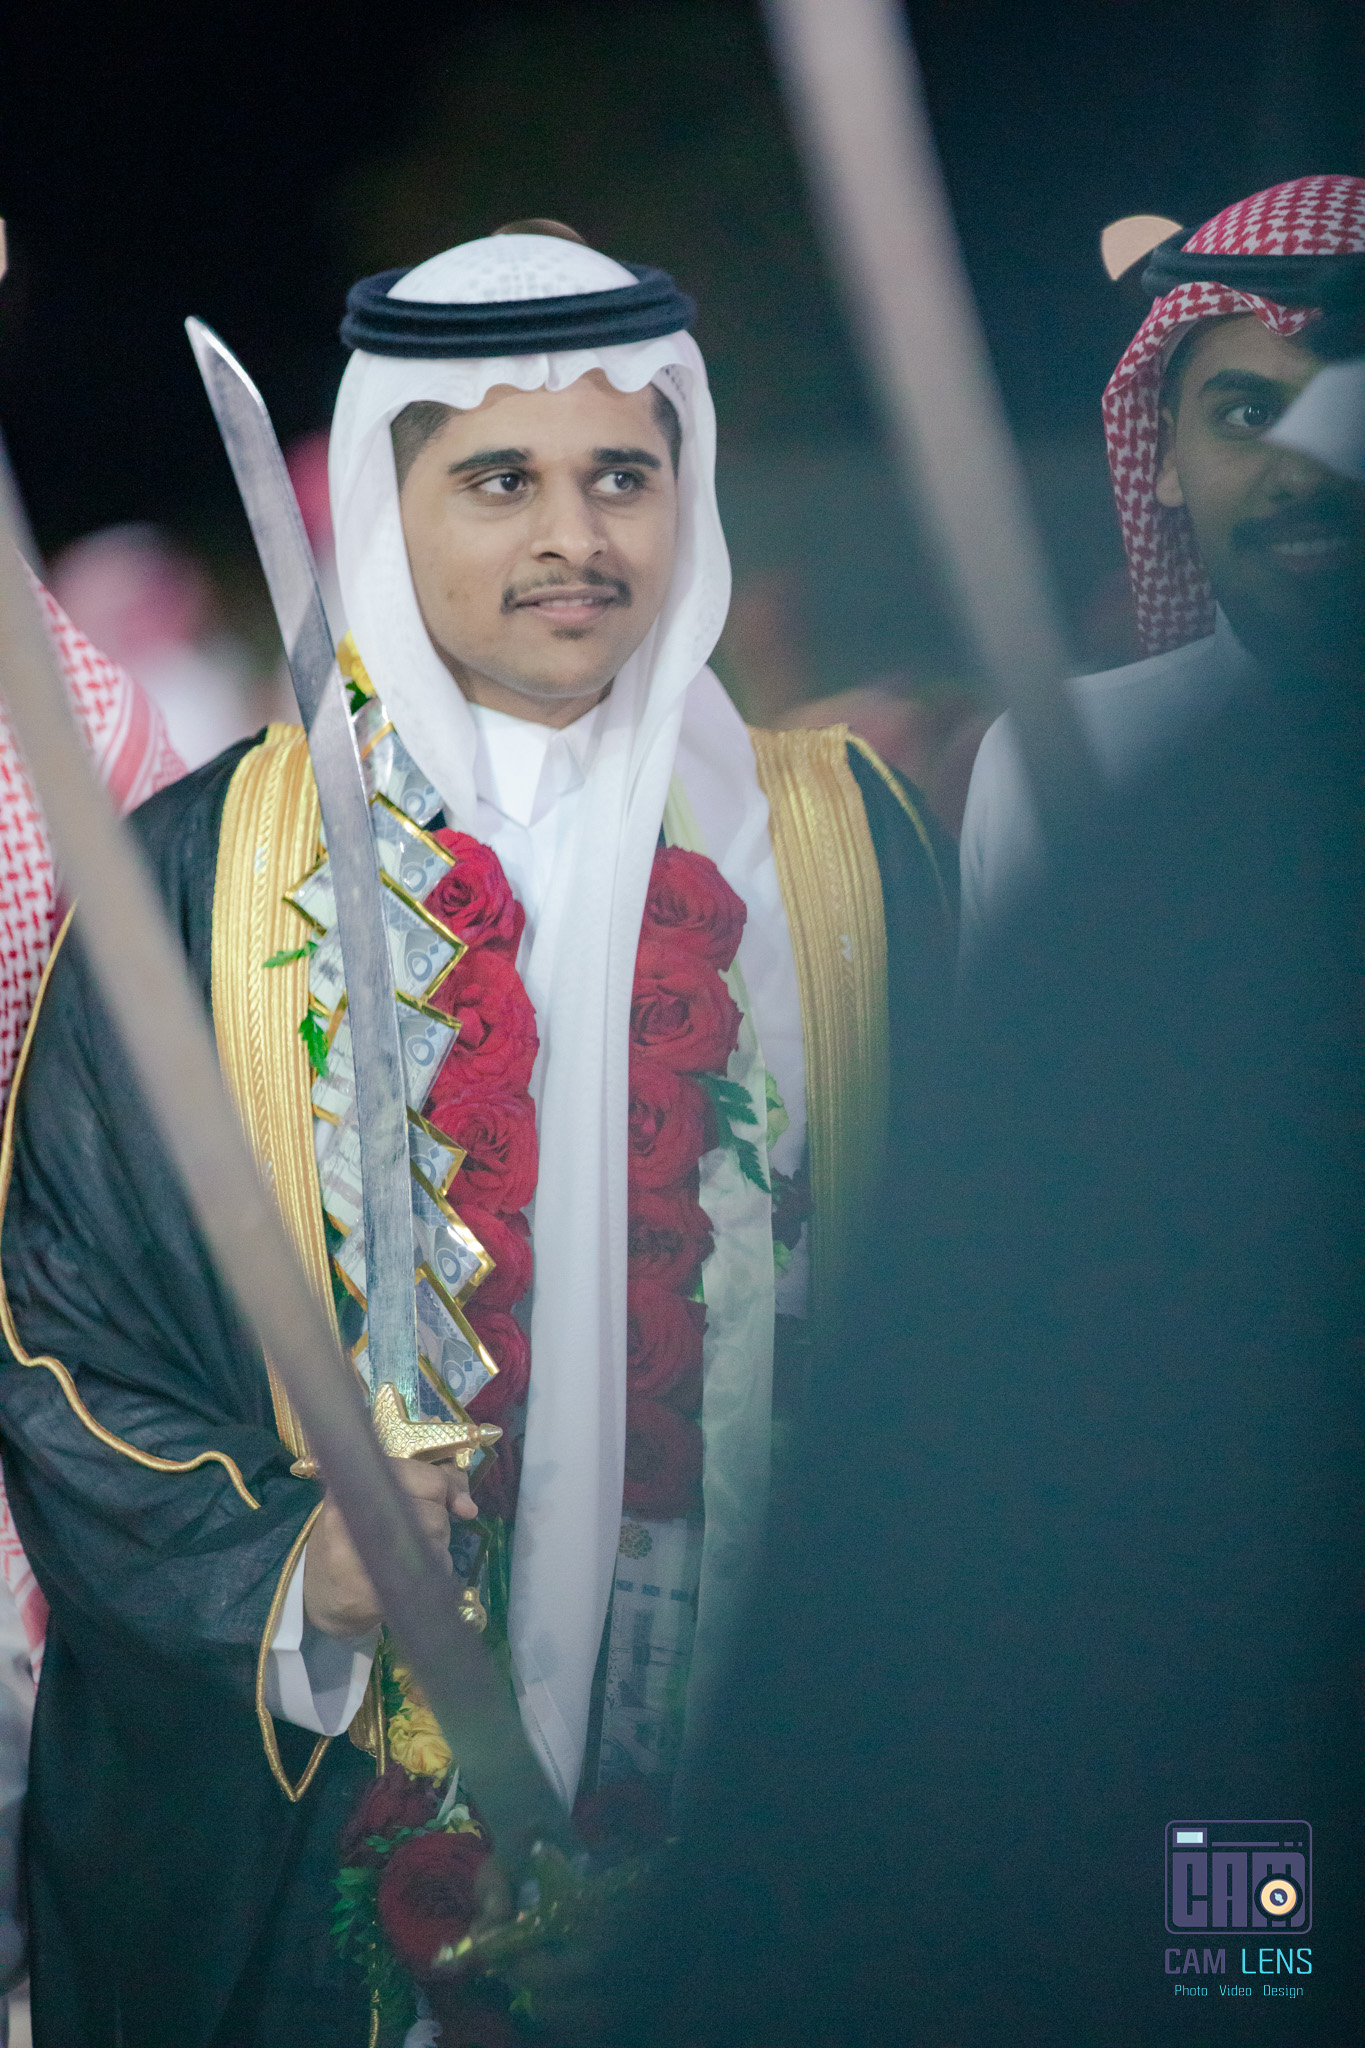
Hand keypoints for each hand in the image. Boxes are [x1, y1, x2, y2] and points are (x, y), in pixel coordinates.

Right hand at [303, 1455, 477, 1637]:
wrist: (319, 1593)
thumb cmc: (353, 1536)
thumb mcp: (376, 1496)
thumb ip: (426, 1484)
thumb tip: (468, 1507)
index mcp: (356, 1481)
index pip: (429, 1478)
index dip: (443, 1490)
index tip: (443, 1502)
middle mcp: (355, 1512)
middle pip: (435, 1513)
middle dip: (437, 1524)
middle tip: (412, 1533)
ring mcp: (362, 1553)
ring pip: (436, 1541)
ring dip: (435, 1549)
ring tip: (405, 1552)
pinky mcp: (375, 1588)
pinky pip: (430, 1572)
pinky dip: (430, 1573)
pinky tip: (406, 1574)